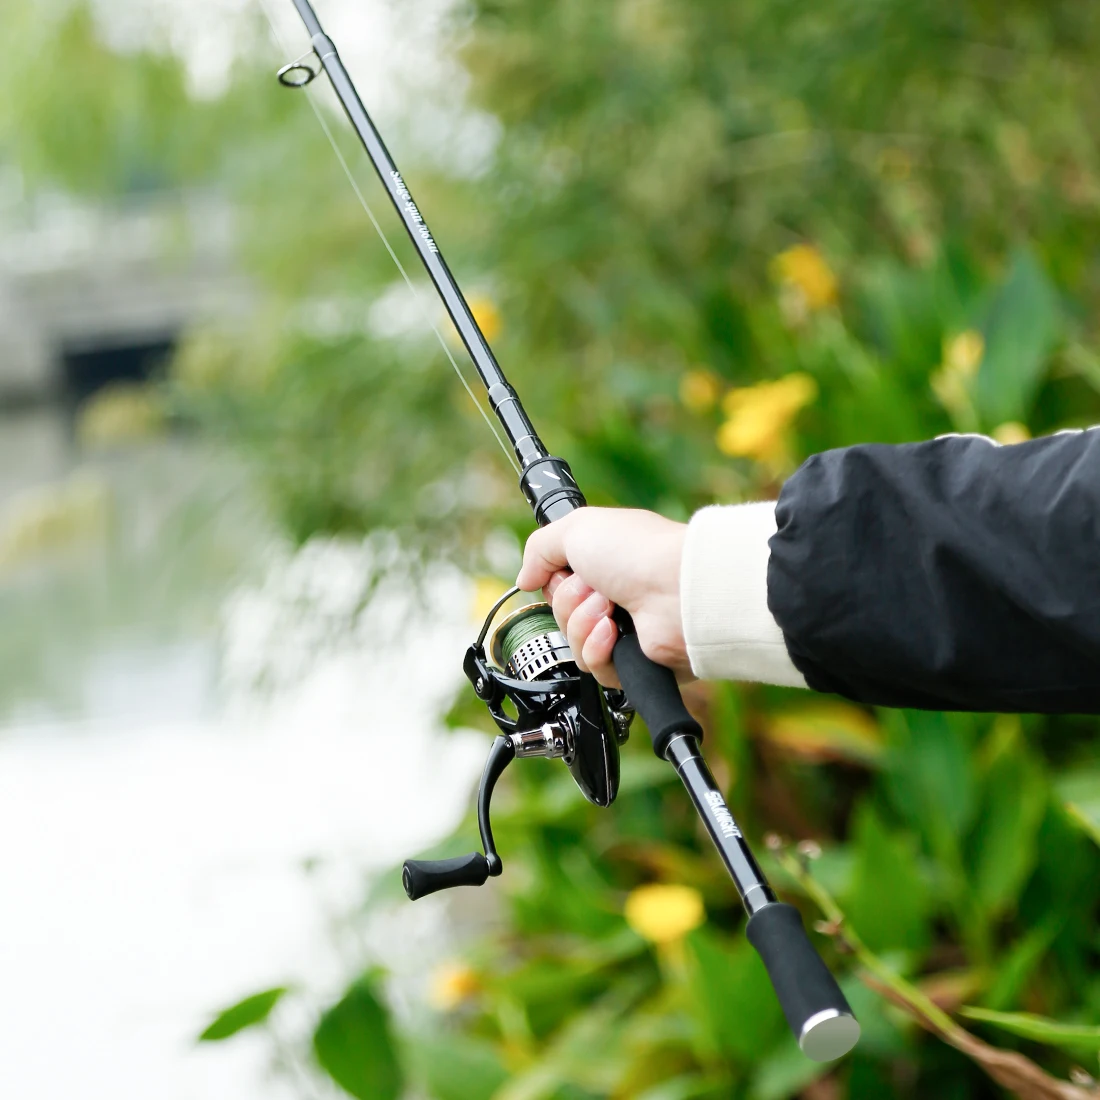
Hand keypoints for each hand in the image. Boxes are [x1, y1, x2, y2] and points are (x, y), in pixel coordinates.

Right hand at [515, 508, 690, 688]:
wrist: (678, 591)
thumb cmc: (637, 552)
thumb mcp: (575, 528)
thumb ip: (539, 549)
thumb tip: (524, 579)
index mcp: (603, 564)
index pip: (558, 585)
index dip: (556, 582)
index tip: (565, 572)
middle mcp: (614, 596)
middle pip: (561, 615)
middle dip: (570, 602)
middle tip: (595, 589)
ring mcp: (625, 630)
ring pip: (573, 644)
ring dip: (583, 625)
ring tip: (609, 610)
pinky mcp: (634, 662)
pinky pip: (594, 668)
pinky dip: (598, 649)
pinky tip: (614, 633)